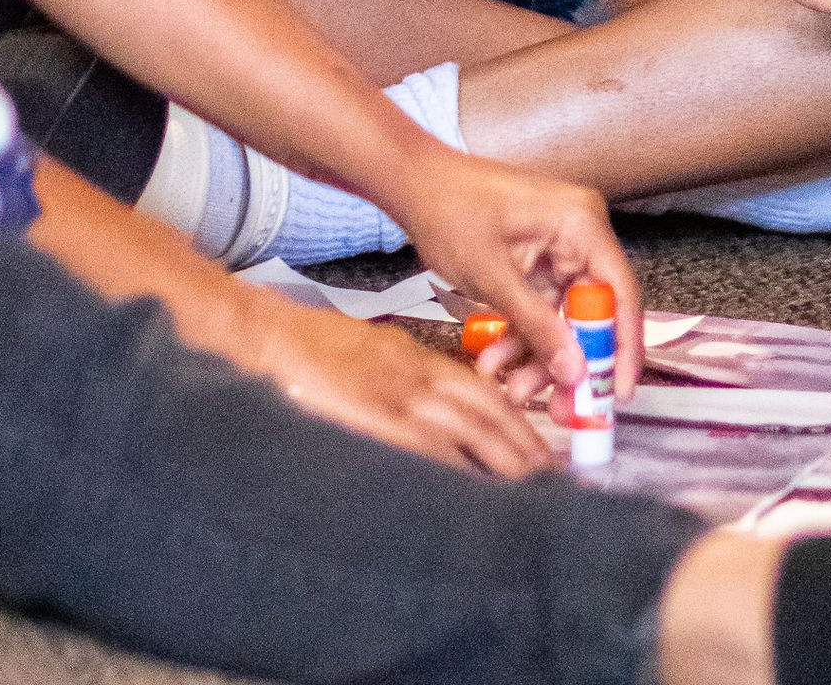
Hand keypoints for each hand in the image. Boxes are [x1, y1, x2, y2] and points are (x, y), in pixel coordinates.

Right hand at [235, 283, 550, 475]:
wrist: (276, 336)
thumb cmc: (318, 346)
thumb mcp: (378, 352)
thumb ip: (412, 378)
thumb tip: (439, 413)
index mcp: (420, 359)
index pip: (484, 393)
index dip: (518, 423)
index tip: (541, 451)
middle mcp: (420, 376)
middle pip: (488, 414)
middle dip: (524, 449)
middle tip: (554, 480)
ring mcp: (402, 396)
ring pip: (471, 432)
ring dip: (506, 462)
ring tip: (533, 492)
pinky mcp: (380, 417)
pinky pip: (431, 450)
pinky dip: (460, 472)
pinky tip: (476, 493)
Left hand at [385, 148, 643, 407]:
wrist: (413, 184)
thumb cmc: (451, 211)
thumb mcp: (494, 277)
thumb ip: (538, 326)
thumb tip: (576, 371)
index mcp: (580, 223)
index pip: (620, 293)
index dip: (623, 347)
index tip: (616, 393)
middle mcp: (578, 233)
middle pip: (592, 312)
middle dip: (571, 362)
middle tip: (561, 409)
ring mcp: (558, 247)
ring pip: (563, 318)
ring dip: (538, 356)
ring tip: (512, 389)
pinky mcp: (537, 260)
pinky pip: (541, 308)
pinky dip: (522, 336)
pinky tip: (496, 363)